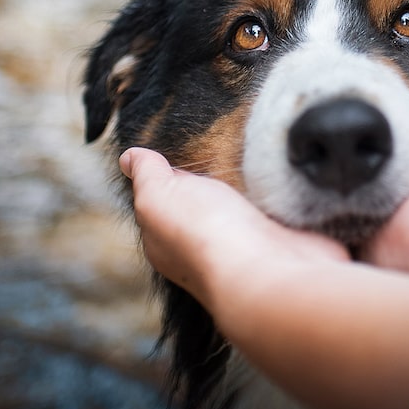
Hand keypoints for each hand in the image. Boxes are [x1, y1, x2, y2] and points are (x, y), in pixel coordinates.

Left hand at [120, 147, 348, 307]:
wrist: (271, 269)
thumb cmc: (207, 234)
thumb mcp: (159, 195)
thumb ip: (146, 174)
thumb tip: (128, 158)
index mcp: (166, 240)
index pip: (161, 200)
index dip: (168, 171)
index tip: (179, 143)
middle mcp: (203, 248)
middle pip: (203, 202)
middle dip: (210, 174)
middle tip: (218, 139)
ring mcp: (245, 247)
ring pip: (240, 206)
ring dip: (245, 182)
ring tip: (249, 150)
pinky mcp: (280, 241)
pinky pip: (274, 210)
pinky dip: (275, 193)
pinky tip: (277, 175)